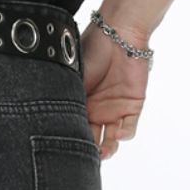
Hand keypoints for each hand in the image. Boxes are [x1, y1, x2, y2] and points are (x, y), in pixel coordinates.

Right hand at [81, 19, 151, 159]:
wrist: (119, 33)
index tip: (68, 151)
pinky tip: (119, 134)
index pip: (75, 129)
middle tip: (87, 156)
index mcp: (79, 104)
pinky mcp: (132, 106)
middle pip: (92, 139)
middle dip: (90, 151)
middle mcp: (95, 111)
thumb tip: (57, 124)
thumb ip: (68, 101)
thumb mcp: (73, 78)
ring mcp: (114, 110)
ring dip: (108, 148)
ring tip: (103, 151)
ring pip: (111, 139)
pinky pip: (129, 129)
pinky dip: (125, 135)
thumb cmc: (92, 49)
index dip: (73, 141)